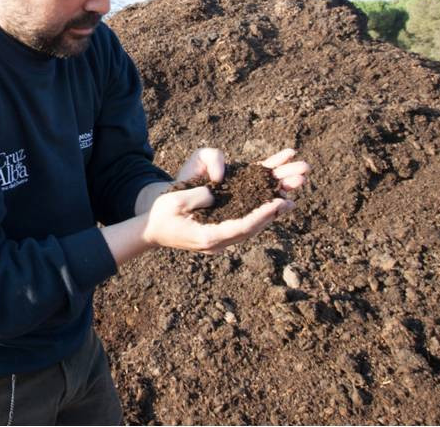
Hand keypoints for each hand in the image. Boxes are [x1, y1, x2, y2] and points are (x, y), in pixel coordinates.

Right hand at [143, 147, 308, 253]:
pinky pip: (241, 229)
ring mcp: (217, 244)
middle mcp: (216, 244)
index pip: (242, 226)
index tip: (276, 202)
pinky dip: (254, 218)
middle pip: (250, 230)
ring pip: (248, 231)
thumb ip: (199, 195)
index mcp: (207, 236)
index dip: (262, 214)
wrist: (150, 231)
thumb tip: (215, 194)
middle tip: (288, 201)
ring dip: (266, 218)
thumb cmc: (161, 213)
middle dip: (270, 216)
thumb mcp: (177, 199)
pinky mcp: (216, 239)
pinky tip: (265, 208)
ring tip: (284, 204)